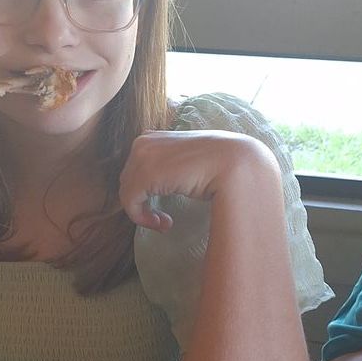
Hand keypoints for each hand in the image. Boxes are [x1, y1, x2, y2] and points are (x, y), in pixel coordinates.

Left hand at [118, 130, 279, 230]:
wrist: (233, 163)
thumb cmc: (216, 163)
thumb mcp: (186, 159)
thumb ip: (169, 165)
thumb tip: (159, 183)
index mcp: (151, 136)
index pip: (134, 169)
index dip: (144, 191)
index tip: (161, 205)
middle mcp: (142, 143)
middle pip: (128, 181)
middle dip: (142, 202)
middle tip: (163, 218)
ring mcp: (141, 157)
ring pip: (127, 193)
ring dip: (144, 213)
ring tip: (165, 223)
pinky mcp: (144, 176)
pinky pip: (131, 204)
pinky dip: (143, 219)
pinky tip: (165, 224)